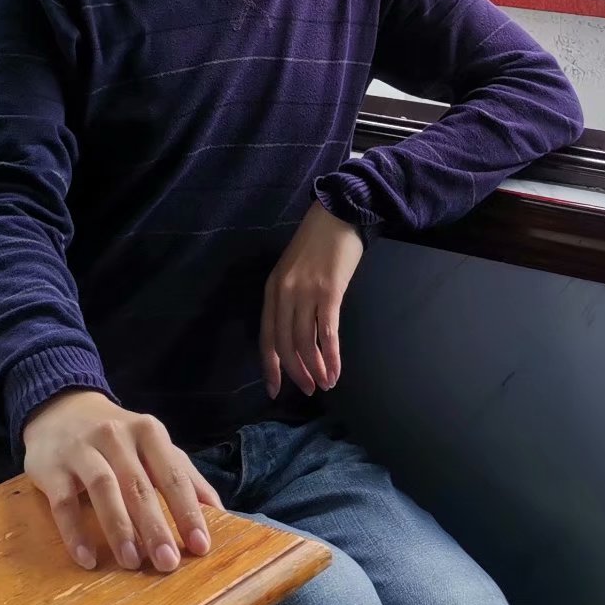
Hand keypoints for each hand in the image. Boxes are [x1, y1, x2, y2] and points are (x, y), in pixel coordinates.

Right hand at [21, 388, 221, 573]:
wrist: (61, 408)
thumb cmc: (118, 437)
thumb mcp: (153, 445)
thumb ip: (184, 475)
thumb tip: (218, 511)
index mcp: (148, 432)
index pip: (172, 474)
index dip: (188, 510)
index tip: (200, 545)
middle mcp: (117, 436)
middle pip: (139, 485)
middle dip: (155, 526)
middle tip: (167, 563)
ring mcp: (82, 450)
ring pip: (104, 489)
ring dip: (119, 528)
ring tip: (132, 562)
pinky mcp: (52, 468)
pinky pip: (64, 502)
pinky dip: (75, 533)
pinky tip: (87, 559)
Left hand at [262, 203, 365, 398]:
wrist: (338, 214)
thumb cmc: (318, 242)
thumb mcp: (293, 270)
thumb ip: (290, 297)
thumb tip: (297, 331)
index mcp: (273, 290)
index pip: (266, 336)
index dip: (270, 366)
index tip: (275, 389)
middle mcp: (284, 294)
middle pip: (285, 343)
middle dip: (296, 372)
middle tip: (308, 390)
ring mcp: (306, 293)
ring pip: (305, 342)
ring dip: (315, 368)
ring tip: (325, 384)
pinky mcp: (329, 292)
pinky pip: (326, 333)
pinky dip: (331, 356)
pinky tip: (335, 370)